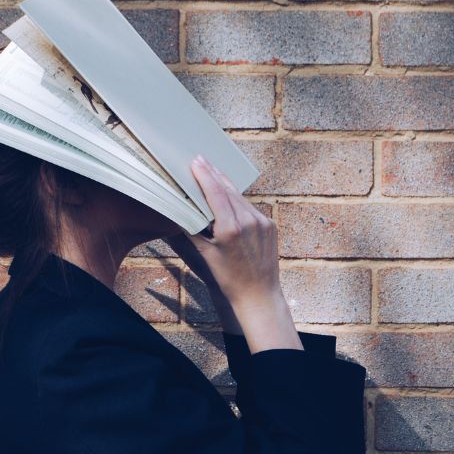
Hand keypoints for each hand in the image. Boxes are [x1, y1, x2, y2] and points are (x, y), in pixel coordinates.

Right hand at [175, 155, 301, 352]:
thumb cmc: (230, 279)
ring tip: (212, 172)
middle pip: (228, 190)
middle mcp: (249, 221)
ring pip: (239, 197)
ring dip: (225, 185)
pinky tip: (228, 195)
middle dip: (213, 174)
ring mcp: (262, 222)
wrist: (259, 294)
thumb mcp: (207, 255)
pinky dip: (237, 200)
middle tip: (201, 159)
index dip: (205, 175)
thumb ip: (194, 230)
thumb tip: (182, 212)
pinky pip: (250, 207)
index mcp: (231, 228)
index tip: (196, 161)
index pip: (216, 193)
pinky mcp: (270, 225)